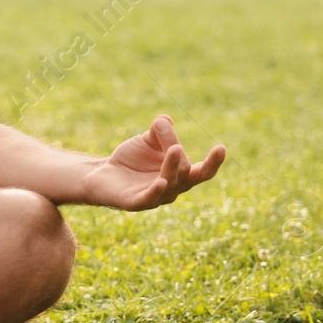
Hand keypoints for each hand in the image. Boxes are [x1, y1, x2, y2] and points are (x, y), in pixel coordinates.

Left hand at [79, 114, 225, 210]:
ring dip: (172, 166)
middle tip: (193, 147)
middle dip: (192, 162)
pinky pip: (148, 198)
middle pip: (187, 174)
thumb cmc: (131, 159)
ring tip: (174, 149)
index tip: (221, 148)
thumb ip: (159, 130)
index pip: (203, 172)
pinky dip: (155, 191)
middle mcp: (173, 189)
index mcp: (181, 175)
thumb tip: (165, 120)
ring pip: (170, 183)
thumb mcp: (147, 140)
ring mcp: (155, 197)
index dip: (214, 162)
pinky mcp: (135, 202)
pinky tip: (160, 182)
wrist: (101, 173)